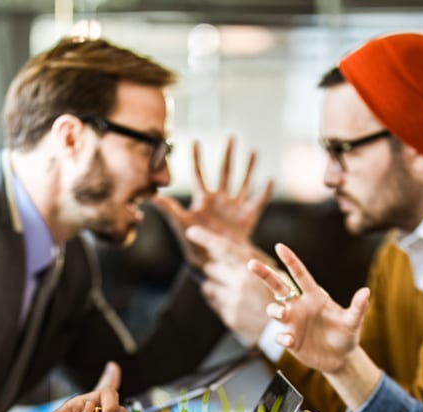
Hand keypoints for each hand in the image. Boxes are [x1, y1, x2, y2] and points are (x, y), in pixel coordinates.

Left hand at [152, 138, 273, 268]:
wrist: (212, 262)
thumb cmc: (193, 244)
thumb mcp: (181, 225)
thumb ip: (169, 209)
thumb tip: (152, 197)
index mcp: (203, 199)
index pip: (198, 175)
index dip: (196, 159)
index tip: (194, 141)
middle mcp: (219, 200)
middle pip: (224, 172)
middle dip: (227, 155)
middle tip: (231, 137)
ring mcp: (234, 207)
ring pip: (243, 182)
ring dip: (248, 167)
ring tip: (253, 151)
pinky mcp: (247, 218)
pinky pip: (258, 202)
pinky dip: (264, 192)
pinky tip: (270, 179)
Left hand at [185, 226, 274, 343]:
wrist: (284, 329)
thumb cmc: (279, 296)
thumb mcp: (272, 272)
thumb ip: (250, 260)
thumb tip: (225, 249)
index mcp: (252, 269)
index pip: (224, 249)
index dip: (207, 239)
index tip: (192, 232)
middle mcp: (240, 284)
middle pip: (211, 268)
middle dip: (214, 268)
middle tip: (227, 273)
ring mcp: (232, 301)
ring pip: (208, 286)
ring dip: (214, 285)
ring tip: (232, 290)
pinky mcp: (229, 315)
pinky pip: (213, 302)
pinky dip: (220, 299)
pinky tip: (235, 303)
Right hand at [249, 243, 369, 373]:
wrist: (340, 359)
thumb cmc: (346, 336)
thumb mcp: (353, 322)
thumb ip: (358, 307)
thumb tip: (366, 291)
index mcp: (314, 297)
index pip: (300, 275)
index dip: (291, 260)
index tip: (280, 246)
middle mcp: (299, 306)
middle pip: (278, 286)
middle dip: (264, 274)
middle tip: (250, 263)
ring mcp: (293, 323)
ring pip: (274, 310)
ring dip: (275, 310)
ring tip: (282, 314)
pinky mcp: (290, 340)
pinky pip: (280, 335)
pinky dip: (282, 337)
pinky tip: (290, 341)